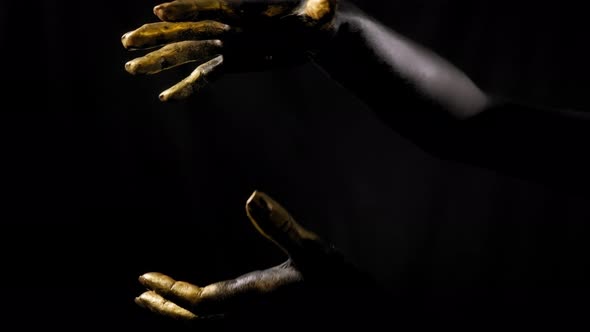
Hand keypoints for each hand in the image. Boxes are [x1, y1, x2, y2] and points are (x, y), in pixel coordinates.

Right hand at [121, 0, 337, 100]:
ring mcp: (231, 45)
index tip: (158, 12)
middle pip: (189, 31)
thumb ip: (320, 7)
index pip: (212, 7)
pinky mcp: (236, 61)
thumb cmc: (321, 14)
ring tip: (131, 68)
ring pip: (189, 52)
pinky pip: (206, 75)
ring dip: (161, 61)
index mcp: (247, 10)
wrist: (320, 30)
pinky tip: (166, 97)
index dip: (186, 9)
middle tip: (126, 43)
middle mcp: (232, 27)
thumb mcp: (322, 10)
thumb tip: (326, 6)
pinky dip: (186, 86)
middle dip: (158, 37)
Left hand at [134, 191, 383, 326]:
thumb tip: (251, 196)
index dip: (168, 293)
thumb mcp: (311, 248)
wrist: (357, 302)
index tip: (142, 281)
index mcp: (252, 298)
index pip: (198, 302)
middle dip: (166, 311)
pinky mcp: (264, 317)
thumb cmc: (335, 279)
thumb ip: (280, 224)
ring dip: (181, 317)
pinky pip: (223, 323)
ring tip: (159, 304)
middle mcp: (249, 316)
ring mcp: (256, 320)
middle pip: (196, 323)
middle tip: (141, 298)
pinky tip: (202, 304)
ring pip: (209, 327)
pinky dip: (203, 317)